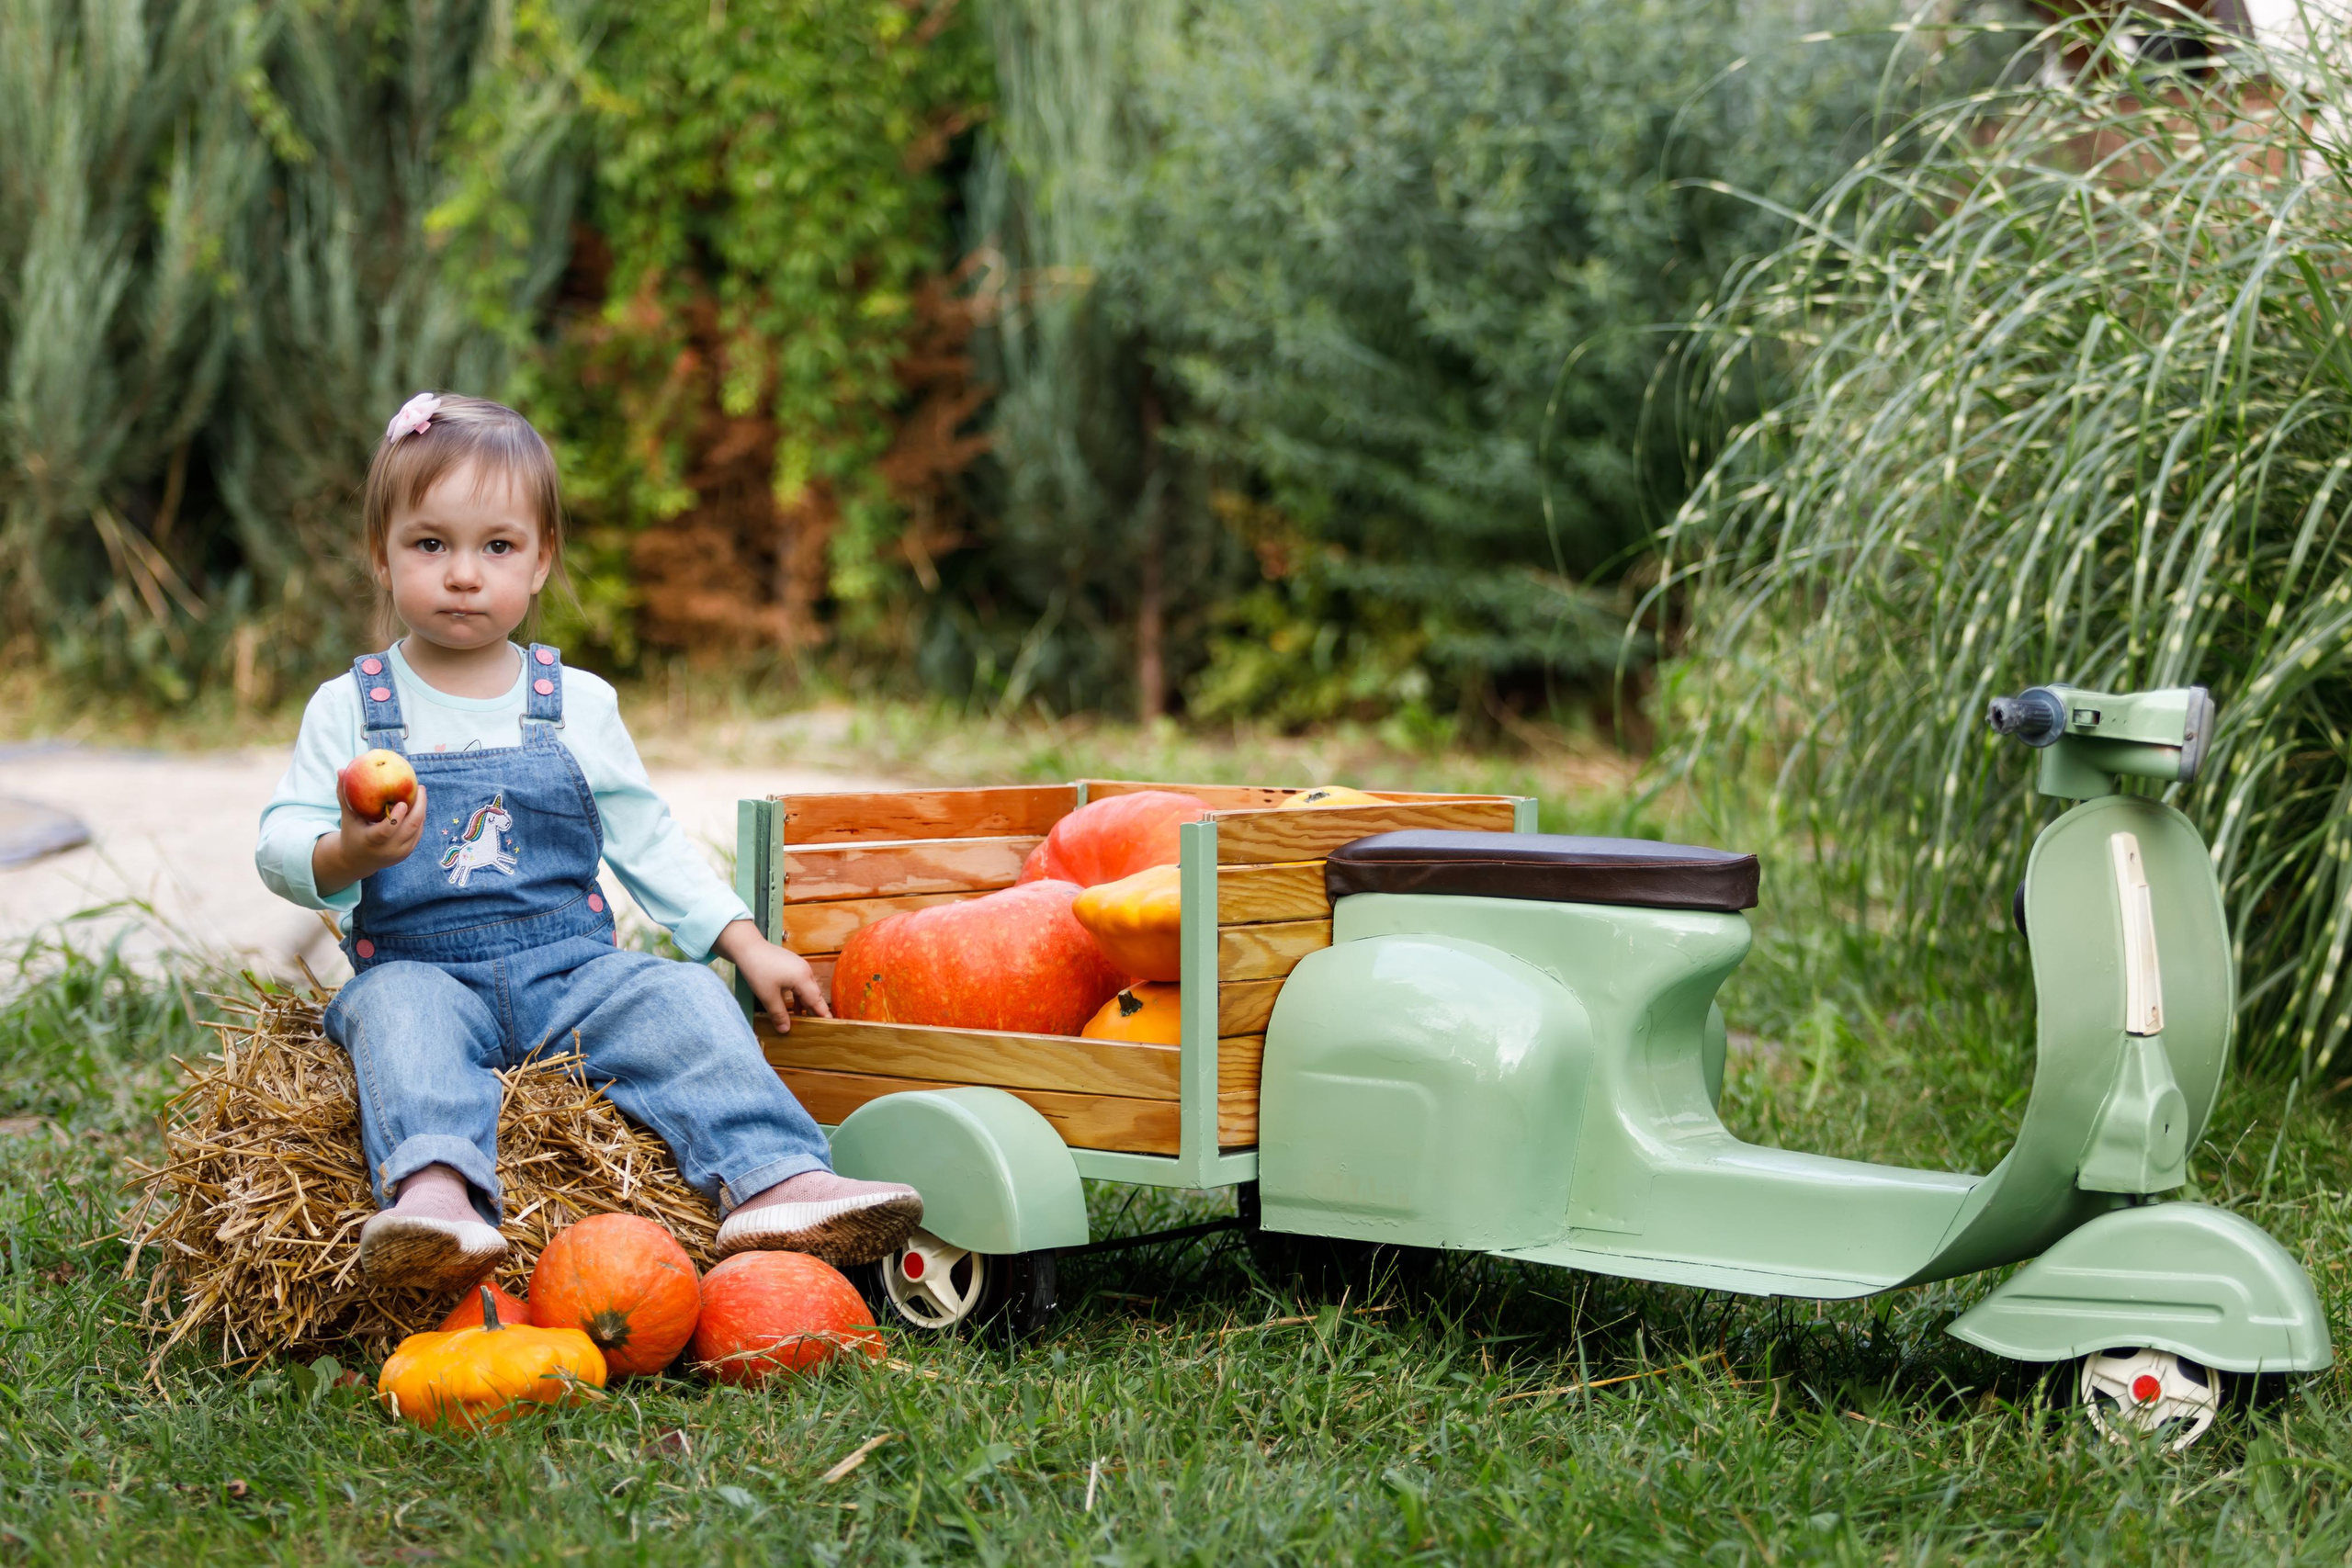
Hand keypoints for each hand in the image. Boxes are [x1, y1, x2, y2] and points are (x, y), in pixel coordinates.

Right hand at [312, 776, 427, 896]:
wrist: (357, 862)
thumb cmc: (351, 832)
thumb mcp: (346, 816)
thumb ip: (343, 795)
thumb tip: (341, 769)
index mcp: (372, 841)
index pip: (387, 831)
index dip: (396, 817)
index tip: (403, 802)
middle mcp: (388, 849)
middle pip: (409, 828)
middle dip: (419, 807)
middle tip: (420, 788)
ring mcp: (400, 853)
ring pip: (417, 829)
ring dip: (421, 810)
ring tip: (420, 792)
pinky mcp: (407, 853)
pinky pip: (418, 832)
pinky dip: (419, 818)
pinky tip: (419, 803)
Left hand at [713, 919, 830, 1029]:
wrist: (747, 947)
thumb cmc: (758, 970)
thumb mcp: (768, 996)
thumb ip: (779, 1014)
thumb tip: (785, 1030)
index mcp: (803, 978)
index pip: (817, 1000)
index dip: (823, 1014)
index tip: (831, 1026)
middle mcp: (805, 971)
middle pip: (814, 994)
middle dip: (814, 1011)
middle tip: (816, 1027)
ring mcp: (799, 966)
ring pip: (806, 989)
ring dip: (805, 1004)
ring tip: (803, 1020)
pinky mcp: (792, 965)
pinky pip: (800, 983)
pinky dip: (798, 995)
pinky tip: (793, 1005)